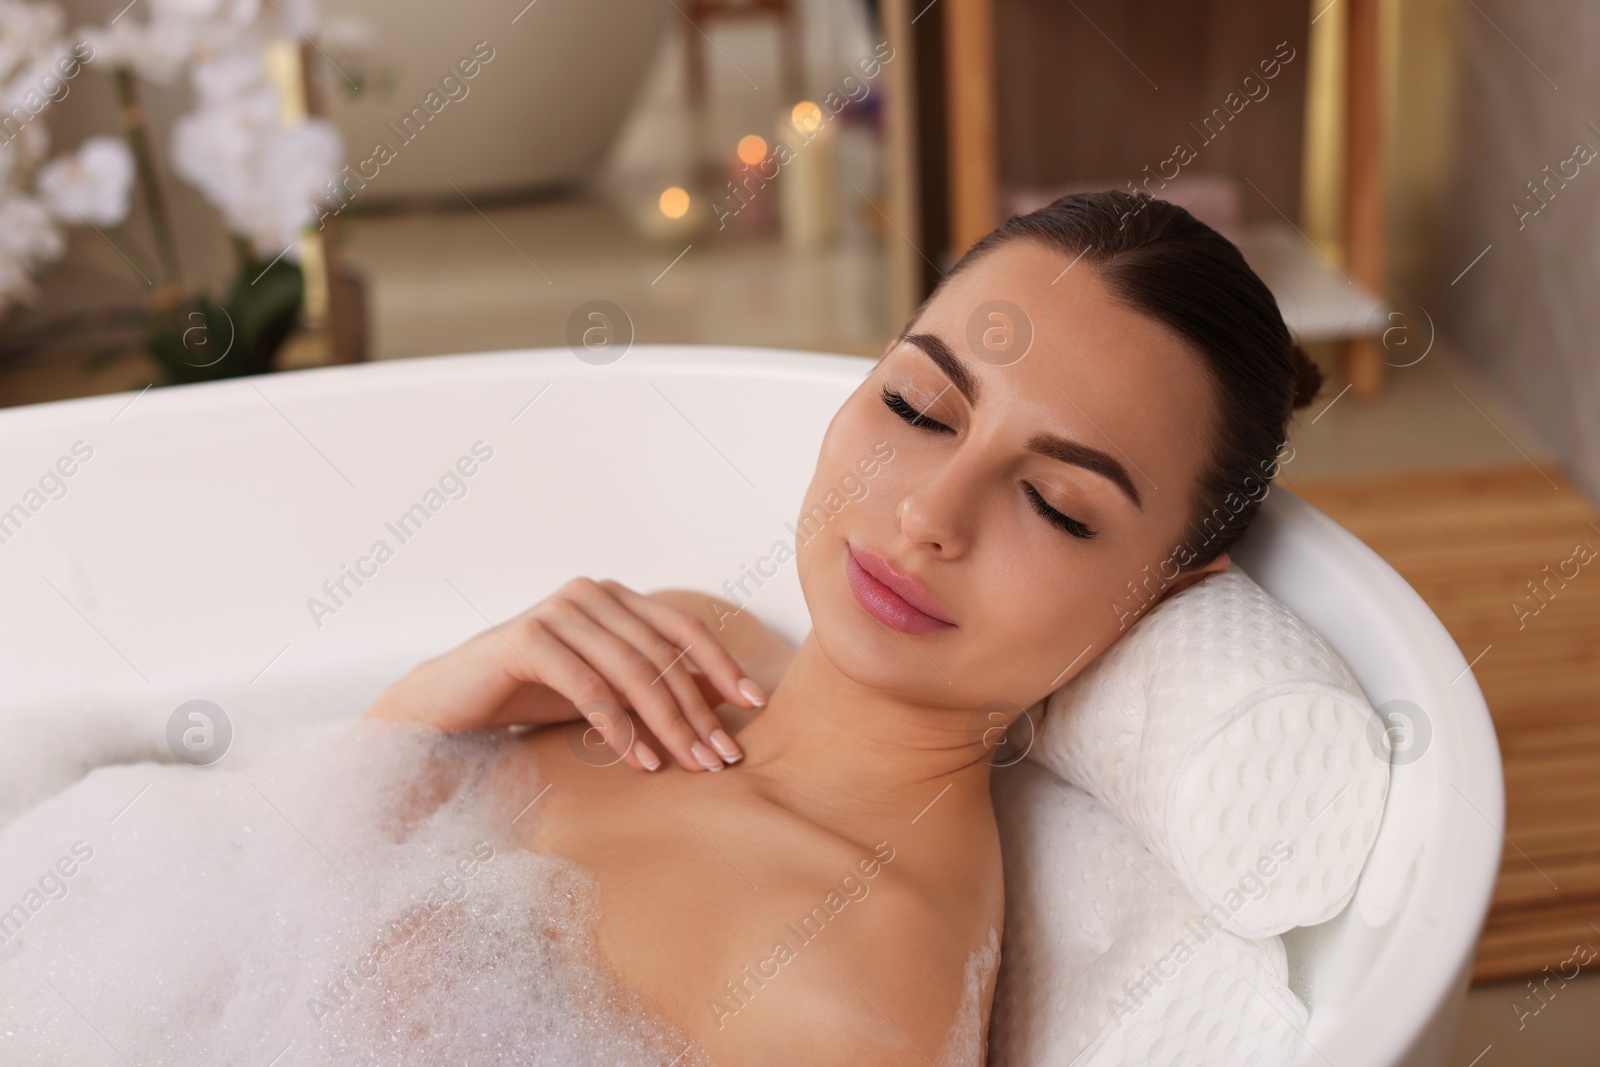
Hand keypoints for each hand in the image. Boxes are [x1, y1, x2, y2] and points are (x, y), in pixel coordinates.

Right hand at [364, 578, 766, 771]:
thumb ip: (656, 685)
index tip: (754, 705)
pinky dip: (620, 727)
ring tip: (692, 765)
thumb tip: (725, 700)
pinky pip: (589, 687)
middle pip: (661, 655)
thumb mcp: (607, 690)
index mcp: (614, 597)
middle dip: (697, 709)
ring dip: (667, 723)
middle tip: (723, 756)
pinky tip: (641, 761)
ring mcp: (558, 611)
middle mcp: (590, 594)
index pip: (682, 628)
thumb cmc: (533, 694)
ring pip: (631, 671)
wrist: (450, 703)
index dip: (721, 665)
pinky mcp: (527, 638)